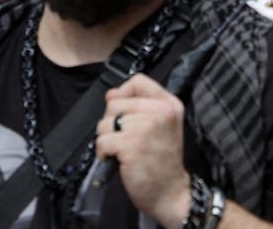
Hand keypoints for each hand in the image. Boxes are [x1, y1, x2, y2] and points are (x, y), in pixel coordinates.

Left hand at [95, 74, 191, 226]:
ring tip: (120, 151)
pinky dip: (102, 153)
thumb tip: (111, 94)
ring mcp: (146, 127)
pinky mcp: (131, 144)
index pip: (138, 81)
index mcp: (170, 104)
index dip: (123, 94)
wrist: (170, 192)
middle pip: (116, 102)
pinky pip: (102, 140)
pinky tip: (114, 160)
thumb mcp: (160, 126)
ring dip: (106, 138)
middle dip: (111, 121)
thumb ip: (139, 107)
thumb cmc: (162, 161)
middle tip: (122, 138)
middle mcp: (161, 111)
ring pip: (105, 122)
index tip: (123, 113)